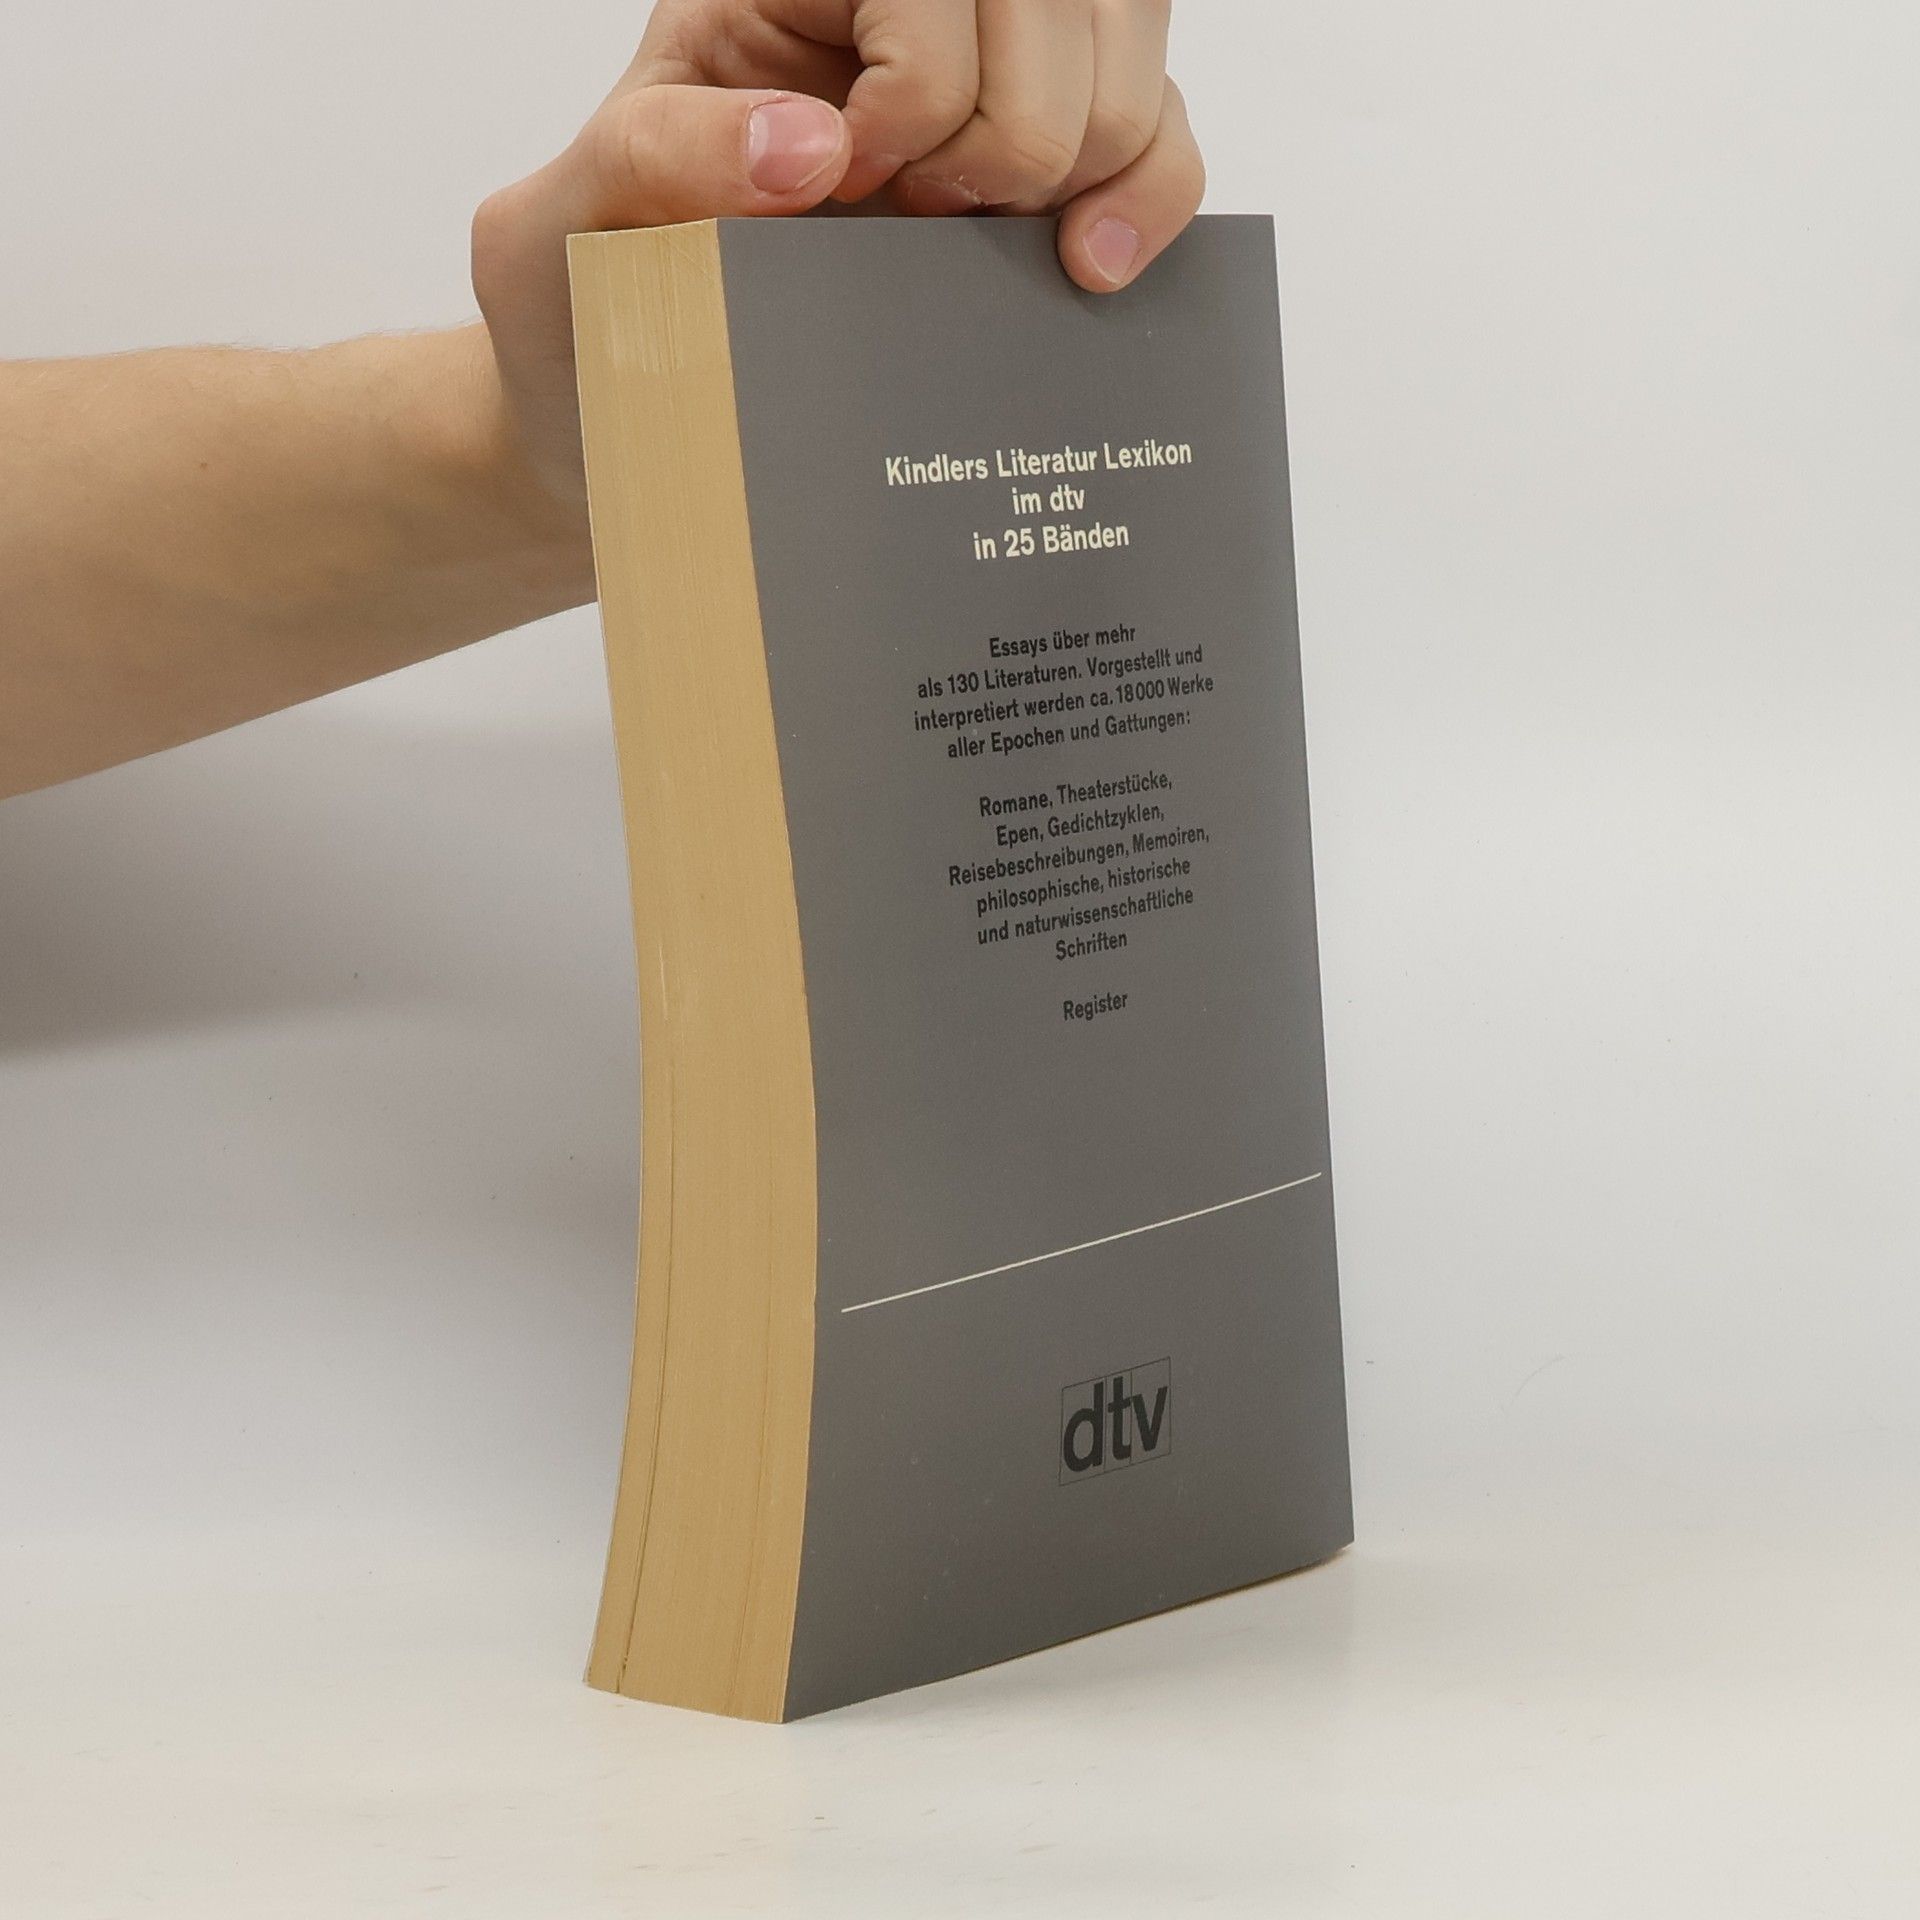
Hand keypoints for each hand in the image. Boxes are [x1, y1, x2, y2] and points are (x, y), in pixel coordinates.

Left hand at [472, 0, 1203, 503]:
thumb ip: (659, 156)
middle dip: (1019, 123)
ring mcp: (992, 81)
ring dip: (1093, 155)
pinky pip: (1160, 135)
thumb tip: (815, 147)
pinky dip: (1152, 197)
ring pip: (1130, 38)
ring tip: (1012, 252)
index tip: (865, 182)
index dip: (929, 71)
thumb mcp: (578, 217)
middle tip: (932, 223)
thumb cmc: (600, 297)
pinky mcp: (1048, 166)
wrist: (638, 402)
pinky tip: (1092, 272)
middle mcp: (905, 12)